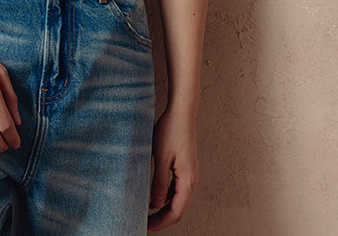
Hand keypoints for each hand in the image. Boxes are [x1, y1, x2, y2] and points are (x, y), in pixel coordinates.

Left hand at [147, 106, 199, 230]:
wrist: (182, 112)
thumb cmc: (171, 130)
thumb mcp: (161, 157)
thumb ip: (159, 182)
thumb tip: (156, 204)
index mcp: (188, 180)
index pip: (176, 212)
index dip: (161, 222)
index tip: (146, 227)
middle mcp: (192, 180)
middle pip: (178, 208)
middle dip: (162, 218)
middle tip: (145, 223)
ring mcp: (190, 173)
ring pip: (177, 198)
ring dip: (163, 207)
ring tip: (147, 211)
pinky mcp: (185, 167)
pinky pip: (177, 188)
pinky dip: (166, 195)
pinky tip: (154, 194)